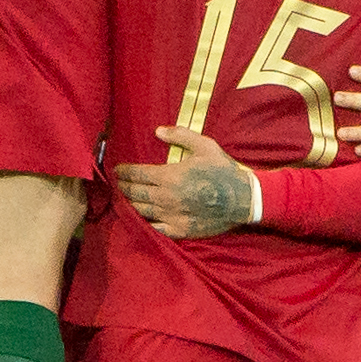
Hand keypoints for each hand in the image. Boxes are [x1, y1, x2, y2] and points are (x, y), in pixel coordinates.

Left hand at [108, 127, 262, 237]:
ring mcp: (171, 216)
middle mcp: (165, 198)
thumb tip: (158, 131)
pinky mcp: (178, 230)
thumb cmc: (223, 171)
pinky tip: (140, 217)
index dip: (124, 172)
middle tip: (120, 183)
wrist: (242, 199)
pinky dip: (144, 222)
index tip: (118, 170)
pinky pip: (154, 228)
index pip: (137, 174)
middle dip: (124, 186)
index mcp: (169, 176)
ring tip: (126, 197)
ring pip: (141, 210)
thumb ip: (180, 135)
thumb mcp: (204, 146)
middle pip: (135, 193)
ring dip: (130, 203)